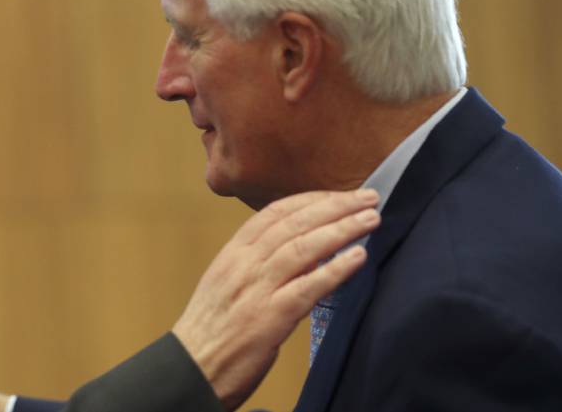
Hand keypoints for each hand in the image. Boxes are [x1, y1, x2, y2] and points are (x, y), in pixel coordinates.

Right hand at [172, 189, 380, 410]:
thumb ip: (258, 264)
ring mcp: (256, 290)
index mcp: (233, 253)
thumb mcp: (228, 283)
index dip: (312, 199)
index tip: (340, 194)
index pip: (275, 212)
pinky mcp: (269, 318)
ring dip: (341, 230)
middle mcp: (244, 264)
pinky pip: (307, 288)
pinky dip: (335, 270)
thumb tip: (300, 250)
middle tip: (368, 197)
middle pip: (294, 223)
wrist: (191, 367)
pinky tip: (358, 257)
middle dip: (335, 206)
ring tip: (370, 220)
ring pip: (303, 248)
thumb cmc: (212, 329)